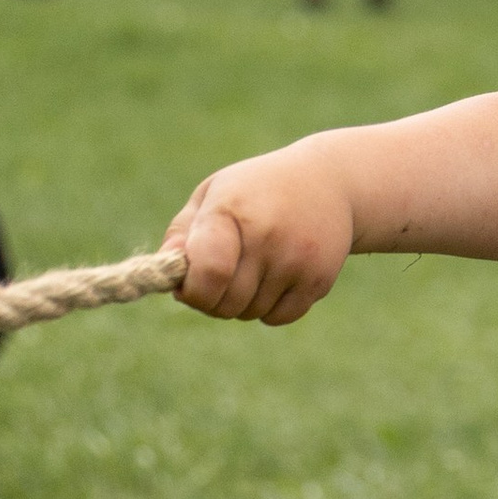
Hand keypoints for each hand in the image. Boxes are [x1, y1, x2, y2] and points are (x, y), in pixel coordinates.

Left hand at [161, 146, 353, 324]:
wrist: (330, 181)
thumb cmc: (257, 190)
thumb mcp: (215, 193)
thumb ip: (184, 231)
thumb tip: (167, 270)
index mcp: (232, 209)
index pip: (208, 273)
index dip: (192, 289)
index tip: (189, 283)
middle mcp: (267, 236)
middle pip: (224, 303)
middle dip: (213, 298)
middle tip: (220, 275)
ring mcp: (297, 260)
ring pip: (250, 312)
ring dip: (242, 301)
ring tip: (253, 267)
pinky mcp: (319, 280)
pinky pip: (278, 317)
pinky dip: (269, 307)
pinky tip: (276, 276)